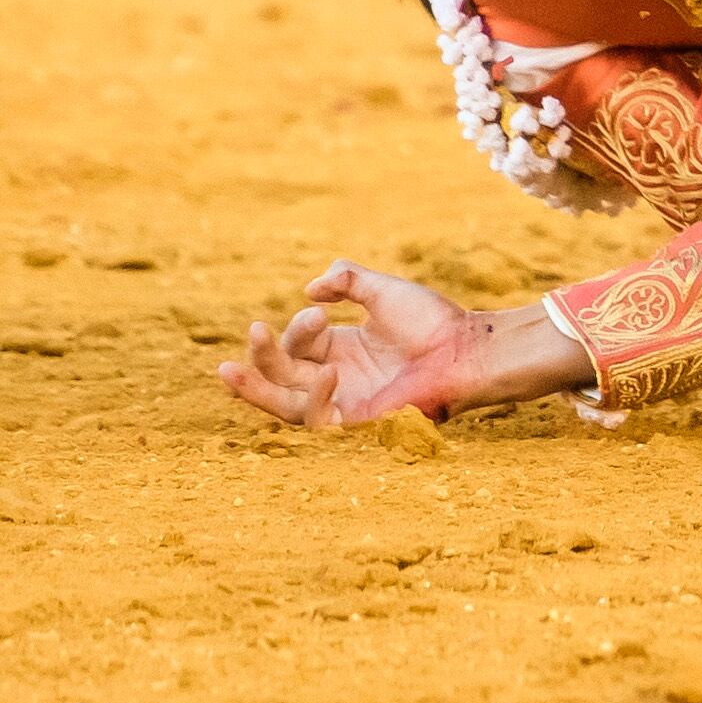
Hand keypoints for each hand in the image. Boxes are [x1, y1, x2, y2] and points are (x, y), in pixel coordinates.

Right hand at [214, 261, 590, 427]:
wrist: (468, 349)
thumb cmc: (434, 322)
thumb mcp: (384, 292)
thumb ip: (348, 280)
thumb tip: (309, 289)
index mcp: (341, 350)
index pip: (298, 345)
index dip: (298, 328)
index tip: (319, 309)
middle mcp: (338, 378)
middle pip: (281, 377)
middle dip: (259, 359)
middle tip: (251, 332)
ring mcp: (345, 402)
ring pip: (285, 405)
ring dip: (258, 388)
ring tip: (232, 369)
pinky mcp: (358, 423)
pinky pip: (319, 421)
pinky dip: (315, 400)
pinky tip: (327, 373)